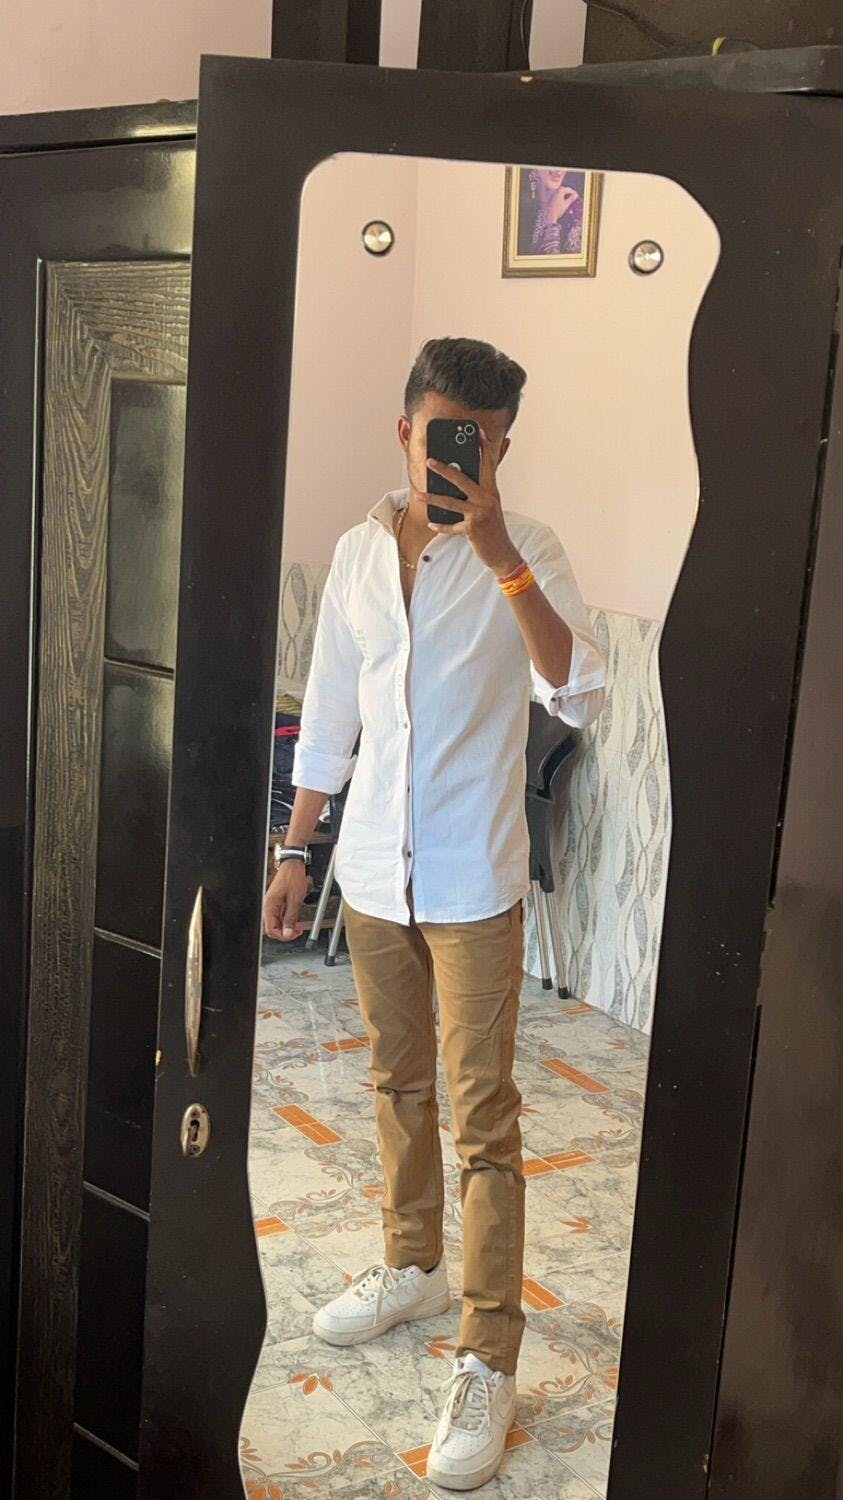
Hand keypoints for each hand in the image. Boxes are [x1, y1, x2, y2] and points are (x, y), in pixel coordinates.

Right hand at [264, 859, 307, 939]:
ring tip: (298, 927)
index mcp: (270, 906)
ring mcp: (272, 905)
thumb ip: (291, 918)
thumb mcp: (295, 900)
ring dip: (287, 927)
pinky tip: (295, 921)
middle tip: (298, 931)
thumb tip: (287, 933)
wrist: (293, 865)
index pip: (271, 930)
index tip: (294, 935)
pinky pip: (280, 917)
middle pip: (273, 928)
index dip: (283, 936)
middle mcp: (269, 907)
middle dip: (285, 933)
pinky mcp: (277, 903)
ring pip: (277, 923)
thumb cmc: (293, 878)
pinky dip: (287, 921)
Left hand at [425, 429, 520, 575]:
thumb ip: (483, 490)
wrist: (502, 552)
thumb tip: (467, 479)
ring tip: (419, 494)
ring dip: (433, 498)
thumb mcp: (491, 505)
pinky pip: (452, 527)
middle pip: (463, 479)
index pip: (488, 464)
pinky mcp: (473, 529)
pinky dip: (441, 527)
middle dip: (444, 469)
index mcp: (492, 490)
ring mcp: (479, 514)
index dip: (483, 447)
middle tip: (429, 461)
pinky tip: (432, 524)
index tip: (477, 432)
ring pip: (451, 502)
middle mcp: (487, 499)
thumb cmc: (493, 527)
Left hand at [546, 183, 578, 224]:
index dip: (574, 192)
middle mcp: (556, 189)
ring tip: (569, 200)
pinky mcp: (550, 197)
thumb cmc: (558, 210)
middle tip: (574, 197)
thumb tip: (576, 195)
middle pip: (565, 190)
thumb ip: (571, 198)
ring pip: (561, 192)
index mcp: (560, 190)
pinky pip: (557, 195)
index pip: (569, 189)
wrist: (549, 216)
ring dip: (565, 195)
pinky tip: (563, 201)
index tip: (577, 195)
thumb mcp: (566, 204)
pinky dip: (561, 197)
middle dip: (569, 194)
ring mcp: (552, 193)